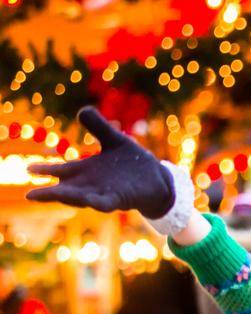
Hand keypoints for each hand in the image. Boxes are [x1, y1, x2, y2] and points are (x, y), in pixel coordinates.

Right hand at [27, 107, 176, 219]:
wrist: (158, 180)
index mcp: (87, 171)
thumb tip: (83, 110)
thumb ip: (99, 127)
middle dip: (49, 193)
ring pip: (82, 198)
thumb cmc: (134, 162)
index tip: (28, 169)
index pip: (62, 171)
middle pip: (66, 189)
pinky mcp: (120, 200)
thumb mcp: (115, 140)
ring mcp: (105, 193)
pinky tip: (89, 201)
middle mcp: (92, 184)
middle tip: (30, 195)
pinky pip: (105, 203)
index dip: (46, 170)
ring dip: (68, 198)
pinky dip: (96, 202)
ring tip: (54, 195)